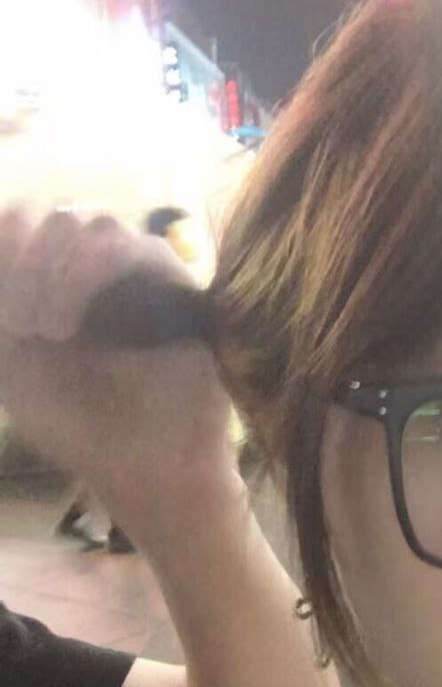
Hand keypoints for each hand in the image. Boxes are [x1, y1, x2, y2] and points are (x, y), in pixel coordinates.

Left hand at [0, 207, 234, 533]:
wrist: (143, 471)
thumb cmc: (80, 427)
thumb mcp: (11, 366)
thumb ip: (0, 304)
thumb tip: (3, 237)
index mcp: (58, 279)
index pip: (22, 222)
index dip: (3, 247)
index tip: (2, 317)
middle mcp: (99, 269)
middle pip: (48, 215)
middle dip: (20, 266)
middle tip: (18, 328)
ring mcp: (141, 275)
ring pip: (88, 221)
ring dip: (50, 271)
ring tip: (45, 330)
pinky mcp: (178, 287)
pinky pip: (132, 245)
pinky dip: (87, 272)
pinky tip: (68, 325)